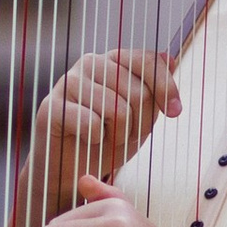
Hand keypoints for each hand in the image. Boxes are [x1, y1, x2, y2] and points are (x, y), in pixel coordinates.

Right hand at [10, 46, 179, 226]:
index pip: (147, 61)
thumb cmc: (106, 140)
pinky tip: (88, 140)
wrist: (70, 168)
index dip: (166, 87)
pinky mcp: (52, 106)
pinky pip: (91, 124)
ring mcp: (69, 82)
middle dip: (140, 123)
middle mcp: (90, 63)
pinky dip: (97, 139)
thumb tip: (170, 58)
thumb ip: (153, 90)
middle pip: (137, 91)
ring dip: (119, 134)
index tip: (174, 113)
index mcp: (113, 60)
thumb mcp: (140, 117)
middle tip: (125, 135)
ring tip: (107, 138)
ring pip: (117, 109)